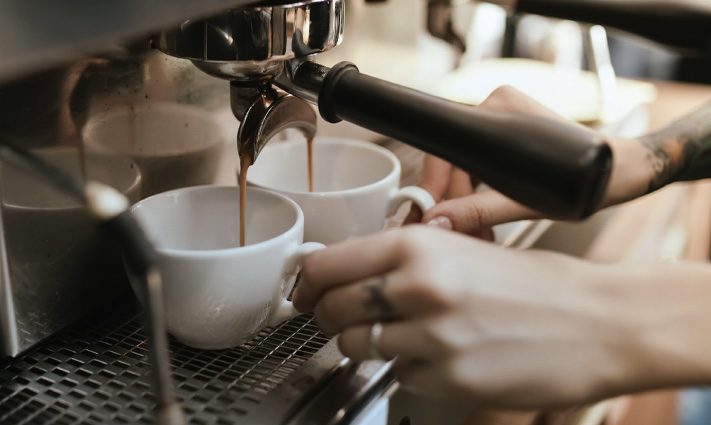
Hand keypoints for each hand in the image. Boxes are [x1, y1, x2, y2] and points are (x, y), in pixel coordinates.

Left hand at [293, 226, 664, 408]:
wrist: (598, 321)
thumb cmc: (536, 281)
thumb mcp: (464, 247)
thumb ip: (404, 258)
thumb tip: (351, 272)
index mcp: (419, 245)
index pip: (326, 265)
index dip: (306, 282)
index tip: (303, 291)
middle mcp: (419, 288)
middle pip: (331, 309)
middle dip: (327, 316)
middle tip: (338, 317)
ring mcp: (432, 338)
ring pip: (356, 346)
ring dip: (365, 343)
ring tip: (396, 334)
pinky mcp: (449, 380)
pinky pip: (400, 375)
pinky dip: (409, 368)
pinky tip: (440, 355)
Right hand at [409, 86, 652, 234]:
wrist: (621, 173)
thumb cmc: (587, 182)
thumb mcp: (526, 204)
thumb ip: (479, 211)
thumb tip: (438, 221)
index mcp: (498, 110)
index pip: (445, 151)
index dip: (433, 187)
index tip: (426, 216)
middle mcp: (496, 108)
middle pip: (454, 164)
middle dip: (455, 204)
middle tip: (462, 236)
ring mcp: (502, 119)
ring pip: (465, 168)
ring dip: (467, 203)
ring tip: (480, 233)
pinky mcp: (509, 134)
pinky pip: (478, 165)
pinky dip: (479, 193)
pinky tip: (487, 217)